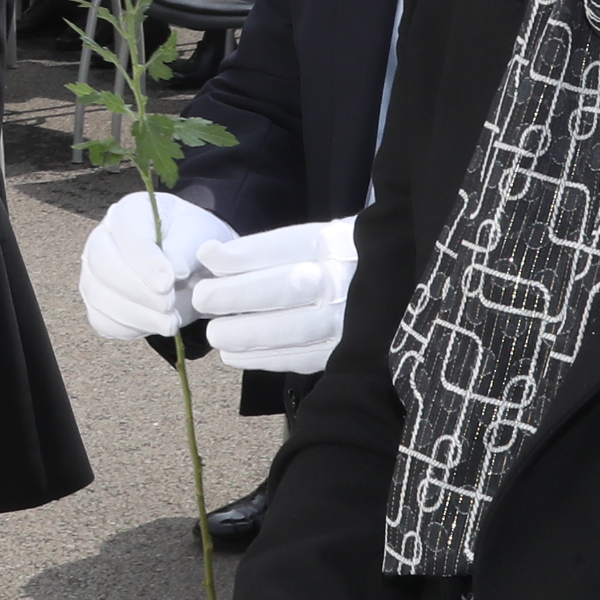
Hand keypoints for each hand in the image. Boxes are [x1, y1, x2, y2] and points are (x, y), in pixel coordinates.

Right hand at [78, 190, 234, 339]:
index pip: (125, 231)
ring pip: (100, 295)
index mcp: (127, 212)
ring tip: (171, 321)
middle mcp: (102, 238)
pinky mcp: (99, 302)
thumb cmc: (192, 241)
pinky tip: (157, 325)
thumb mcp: (199, 235)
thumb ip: (185, 249)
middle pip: (103, 263)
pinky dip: (130, 328)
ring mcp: (95, 272)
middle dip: (138, 289)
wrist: (193, 263)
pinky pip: (103, 320)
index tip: (168, 282)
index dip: (144, 259)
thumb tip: (174, 272)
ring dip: (137, 314)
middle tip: (169, 304)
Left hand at [196, 216, 358, 376]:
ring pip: (292, 329)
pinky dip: (263, 359)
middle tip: (202, 300)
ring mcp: (347, 318)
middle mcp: (342, 279)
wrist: (396, 293)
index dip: (241, 255)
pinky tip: (234, 355)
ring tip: (215, 334)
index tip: (207, 257)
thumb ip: (265, 250)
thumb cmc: (339, 263)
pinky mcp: (346, 351)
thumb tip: (209, 255)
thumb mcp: (314, 240)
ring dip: (245, 333)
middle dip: (236, 295)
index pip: (282, 246)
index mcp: (333, 243)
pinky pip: (301, 359)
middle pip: (285, 286)